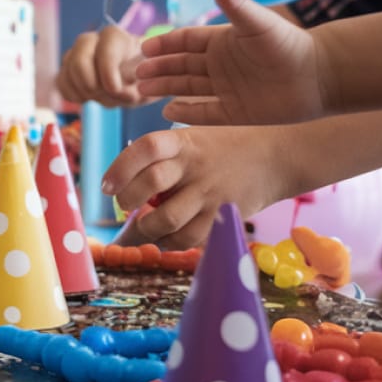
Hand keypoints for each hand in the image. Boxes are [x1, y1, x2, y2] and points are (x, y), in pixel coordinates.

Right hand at [56, 25, 155, 106]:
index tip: (115, 89)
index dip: (107, 71)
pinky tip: (88, 98)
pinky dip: (73, 95)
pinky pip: (60, 83)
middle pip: (78, 61)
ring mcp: (75, 54)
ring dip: (84, 92)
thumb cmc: (144, 74)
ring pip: (67, 73)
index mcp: (114, 37)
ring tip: (102, 96)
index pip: (104, 49)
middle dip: (91, 85)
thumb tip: (116, 89)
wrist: (136, 77)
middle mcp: (91, 40)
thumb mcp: (149, 77)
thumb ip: (134, 82)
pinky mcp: (66, 69)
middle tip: (106, 94)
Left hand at [100, 125, 282, 249]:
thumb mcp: (192, 139)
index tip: (104, 186)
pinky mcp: (224, 216)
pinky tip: (165, 237)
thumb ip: (160, 160)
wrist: (276, 156)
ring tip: (144, 226)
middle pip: (152, 182)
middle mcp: (196, 165)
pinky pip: (190, 238)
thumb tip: (119, 194)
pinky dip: (170, 243)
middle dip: (127, 199)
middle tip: (123, 206)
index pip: (146, 148)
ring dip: (147, 229)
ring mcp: (211, 192)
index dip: (120, 167)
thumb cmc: (221, 149)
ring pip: (168, 219)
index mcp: (183, 140)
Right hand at [135, 0, 323, 125]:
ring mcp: (227, 89)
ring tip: (141, 91)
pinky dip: (187, 112)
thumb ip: (235, 4)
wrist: (319, 77)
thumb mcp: (258, 23)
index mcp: (224, 42)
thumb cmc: (290, 46)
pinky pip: (205, 112)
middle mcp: (222, 65)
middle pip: (181, 66)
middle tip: (135, 73)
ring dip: (165, 88)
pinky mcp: (236, 112)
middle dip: (158, 69)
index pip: (186, 41)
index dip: (165, 44)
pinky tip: (168, 111)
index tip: (144, 48)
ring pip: (188, 88)